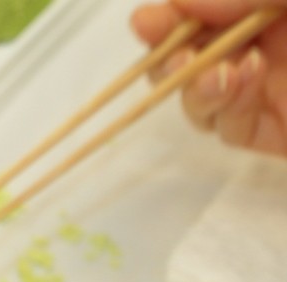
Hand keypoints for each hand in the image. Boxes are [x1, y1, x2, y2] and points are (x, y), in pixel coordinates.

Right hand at [131, 0, 286, 156]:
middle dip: (168, 59)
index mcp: (260, 8)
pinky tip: (247, 81)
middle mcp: (258, 48)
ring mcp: (261, 94)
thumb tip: (183, 1)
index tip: (144, 24)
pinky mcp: (271, 134)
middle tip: (179, 59)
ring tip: (220, 76)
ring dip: (195, 88)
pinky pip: (229, 129)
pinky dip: (228, 109)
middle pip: (184, 59)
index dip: (166, 21)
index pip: (195, 14)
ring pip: (197, 98)